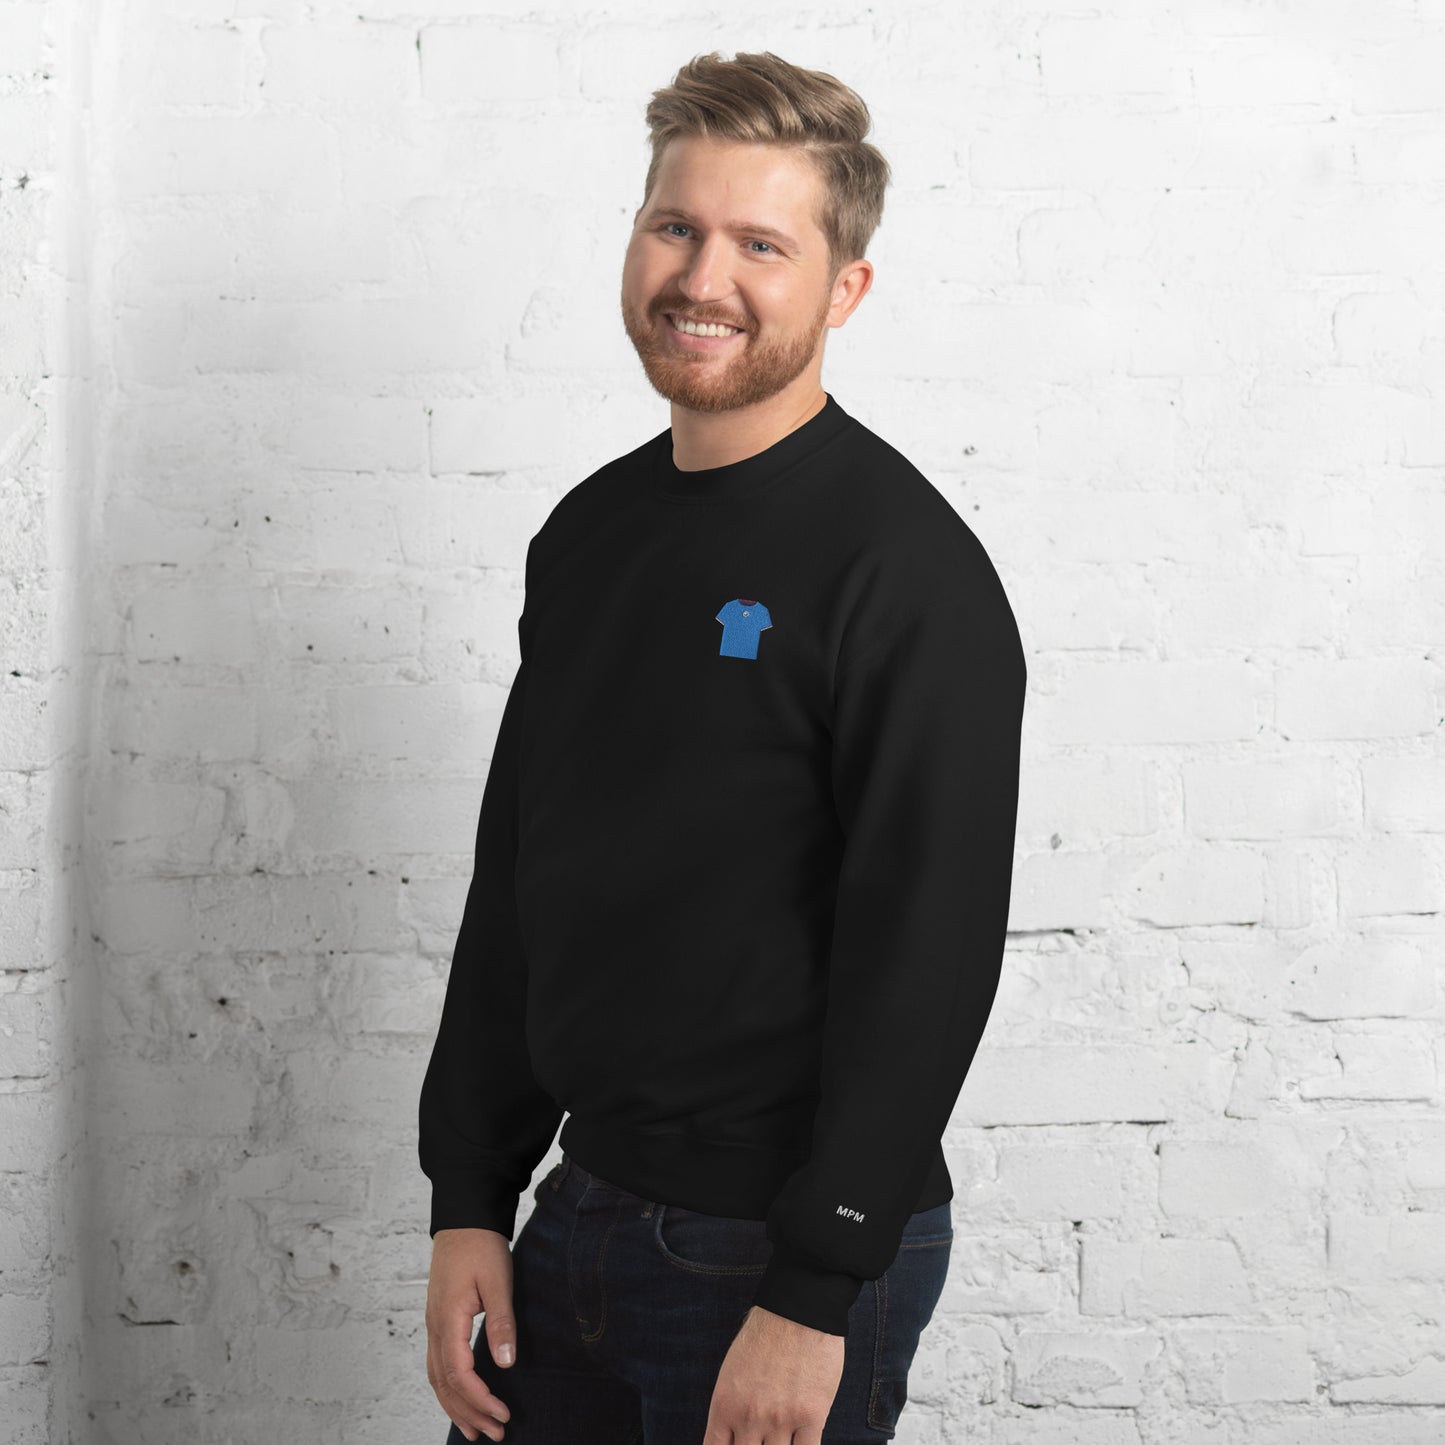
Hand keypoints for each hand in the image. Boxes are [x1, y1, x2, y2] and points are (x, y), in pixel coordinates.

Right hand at [425, 1227, 517, 1442]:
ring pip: (437, 1377)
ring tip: (475, 1430)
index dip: (480, 1399)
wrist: (463, 1218)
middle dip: (469, 1412)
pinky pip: (437, 1364)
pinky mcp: (438, 1320)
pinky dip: (448, 1388)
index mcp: (448, 1320)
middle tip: (495, 1434)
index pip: (459, 1374)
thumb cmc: (481, 1246)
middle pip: (445, 1384)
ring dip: (455, 1406)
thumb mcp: (498, 1280)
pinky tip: (461, 1397)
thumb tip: (506, 1364)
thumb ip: (501, 1322)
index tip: (503, 1414)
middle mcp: (435, 1328)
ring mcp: (433, 1325)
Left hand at [702, 1305, 844, 1443]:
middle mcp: (749, 1418)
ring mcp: (780, 1420)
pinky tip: (800, 1443)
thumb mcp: (733, 1371)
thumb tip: (735, 1436)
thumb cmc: (765, 1333)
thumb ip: (733, 1408)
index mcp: (725, 1405)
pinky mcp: (811, 1416)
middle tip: (762, 1441)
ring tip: (780, 1439)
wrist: (797, 1308)